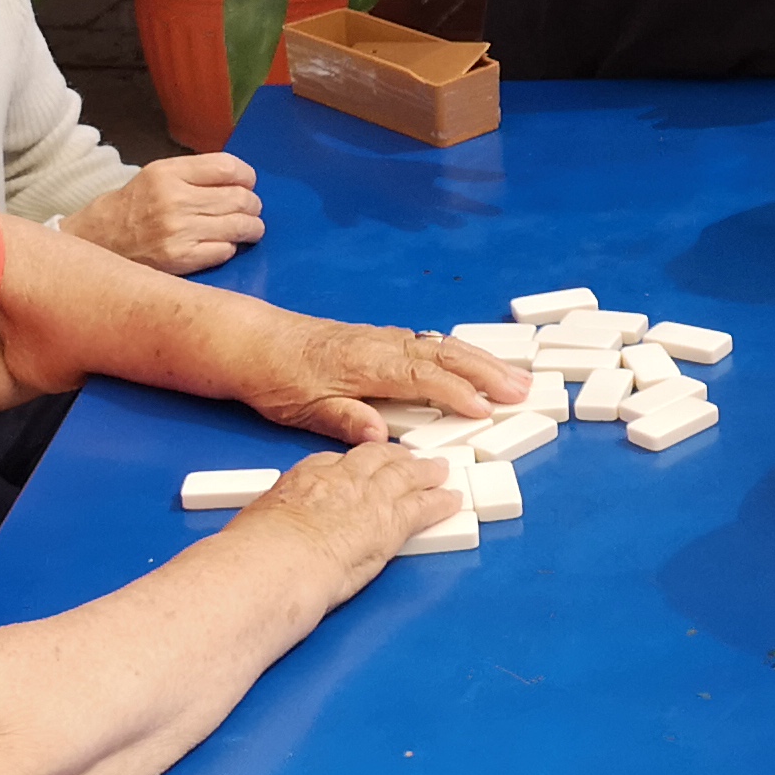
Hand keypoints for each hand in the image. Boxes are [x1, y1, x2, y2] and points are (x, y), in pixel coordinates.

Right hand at [63, 154, 265, 272]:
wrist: (98, 240)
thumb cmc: (133, 206)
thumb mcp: (157, 175)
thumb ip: (196, 173)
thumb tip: (241, 179)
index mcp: (168, 173)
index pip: (228, 167)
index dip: (247, 176)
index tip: (247, 183)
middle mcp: (174, 200)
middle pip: (240, 198)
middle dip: (252, 204)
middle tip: (250, 209)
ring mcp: (178, 231)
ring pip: (239, 226)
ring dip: (252, 227)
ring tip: (249, 228)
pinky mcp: (180, 259)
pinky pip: (225, 250)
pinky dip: (231, 247)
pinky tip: (224, 244)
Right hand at [230, 442, 459, 581]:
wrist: (276, 562)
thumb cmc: (256, 553)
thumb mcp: (255, 524)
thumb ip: (270, 522)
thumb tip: (263, 534)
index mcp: (304, 477)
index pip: (334, 462)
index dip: (353, 463)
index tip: (360, 465)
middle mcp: (340, 480)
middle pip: (375, 459)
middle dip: (394, 457)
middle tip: (408, 458)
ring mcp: (369, 498)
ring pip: (405, 476)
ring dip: (424, 472)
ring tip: (439, 470)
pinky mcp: (391, 523)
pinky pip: (423, 506)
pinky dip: (440, 502)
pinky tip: (450, 500)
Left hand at [238, 319, 525, 442]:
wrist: (252, 342)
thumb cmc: (276, 378)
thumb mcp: (302, 408)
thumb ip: (344, 420)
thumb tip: (380, 436)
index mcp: (364, 363)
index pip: (421, 377)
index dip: (456, 393)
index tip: (486, 409)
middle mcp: (380, 345)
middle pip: (443, 354)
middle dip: (487, 371)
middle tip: (522, 389)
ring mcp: (382, 338)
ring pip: (441, 345)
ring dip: (481, 360)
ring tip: (515, 376)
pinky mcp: (380, 339)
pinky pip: (429, 342)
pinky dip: (459, 352)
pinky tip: (475, 361)